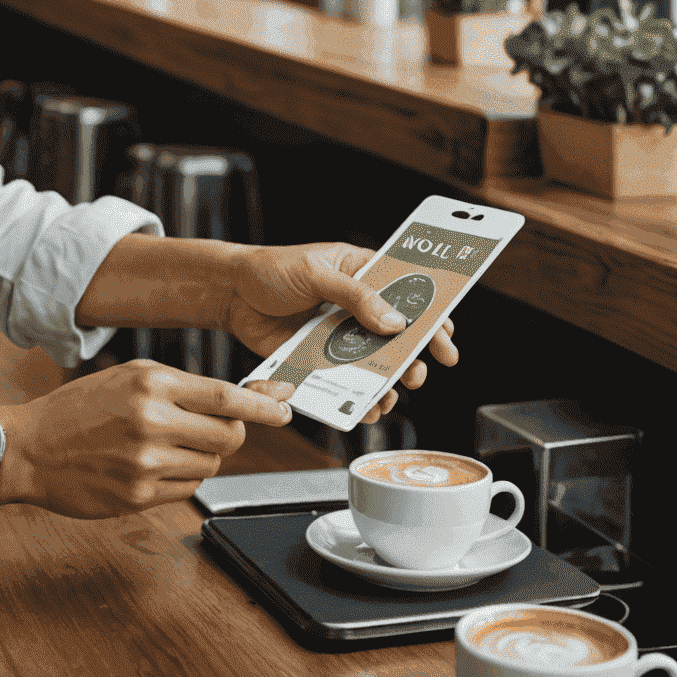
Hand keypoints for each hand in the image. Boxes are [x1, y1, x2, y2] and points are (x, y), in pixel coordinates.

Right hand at [0, 361, 293, 518]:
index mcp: (150, 383)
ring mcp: (146, 462)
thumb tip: (241, 398)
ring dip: (202, 455)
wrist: (29, 448)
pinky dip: (182, 476)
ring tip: (166, 445)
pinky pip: (188, 487)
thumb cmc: (79, 408)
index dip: (264, 404)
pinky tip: (152, 466)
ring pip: (211, 463)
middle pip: (229, 434)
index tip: (285, 407)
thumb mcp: (128, 377)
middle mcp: (151, 421)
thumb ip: (181, 386)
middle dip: (232, 432)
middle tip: (213, 427)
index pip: (226, 396)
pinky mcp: (139, 496)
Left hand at [220, 242, 458, 425]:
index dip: (431, 315)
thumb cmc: (270, 269)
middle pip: (397, 334)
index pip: (407, 292)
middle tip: (419, 375)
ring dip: (387, 381)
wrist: (229, 293)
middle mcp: (355, 306)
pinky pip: (344, 379)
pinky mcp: (318, 357)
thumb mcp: (316, 274)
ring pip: (373, 361)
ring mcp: (338, 333)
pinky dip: (356, 395)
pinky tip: (365, 407)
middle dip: (414, 357)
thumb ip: (356, 296)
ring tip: (391, 396)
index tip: (446, 338)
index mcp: (361, 273)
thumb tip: (395, 322)